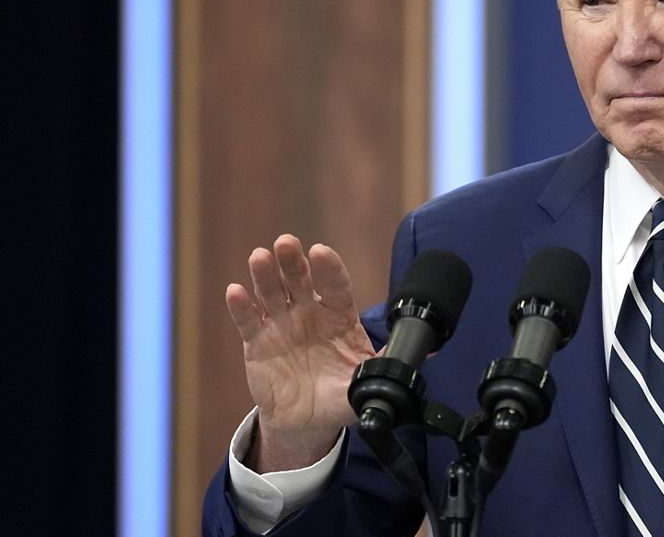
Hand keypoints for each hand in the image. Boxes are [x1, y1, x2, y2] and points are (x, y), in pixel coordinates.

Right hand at [225, 234, 375, 471]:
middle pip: (300, 280)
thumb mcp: (367, 378)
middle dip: (294, 260)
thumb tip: (427, 351)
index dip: (329, 269)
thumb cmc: (341, 392)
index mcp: (338, 315)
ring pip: (272, 293)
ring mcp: (282, 324)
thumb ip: (389, 362)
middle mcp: (309, 312)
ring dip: (265, 274)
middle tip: (288, 243)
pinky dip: (241, 306)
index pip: (335, 285)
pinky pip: (249, 322)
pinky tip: (236, 291)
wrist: (309, 421)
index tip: (322, 253)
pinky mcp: (258, 343)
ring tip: (260, 257)